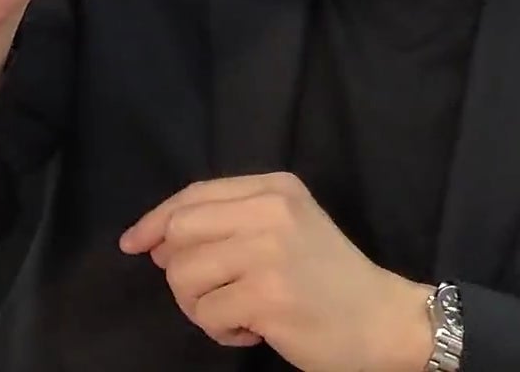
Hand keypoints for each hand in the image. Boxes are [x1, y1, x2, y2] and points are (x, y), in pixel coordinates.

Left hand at [119, 173, 435, 371]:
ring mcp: (269, 252)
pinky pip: (206, 314)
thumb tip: (156, 241)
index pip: (195, 194)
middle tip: (209, 293)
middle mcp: (271, 210)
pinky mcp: (267, 295)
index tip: (135, 243)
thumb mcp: (288, 227)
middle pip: (179, 231)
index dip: (156, 220)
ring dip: (200, 307)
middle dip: (179, 270)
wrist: (385, 321)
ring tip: (239, 313)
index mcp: (276, 188)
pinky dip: (221, 331)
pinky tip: (254, 331)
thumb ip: (231, 221)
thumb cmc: (332, 279)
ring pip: (184, 276)